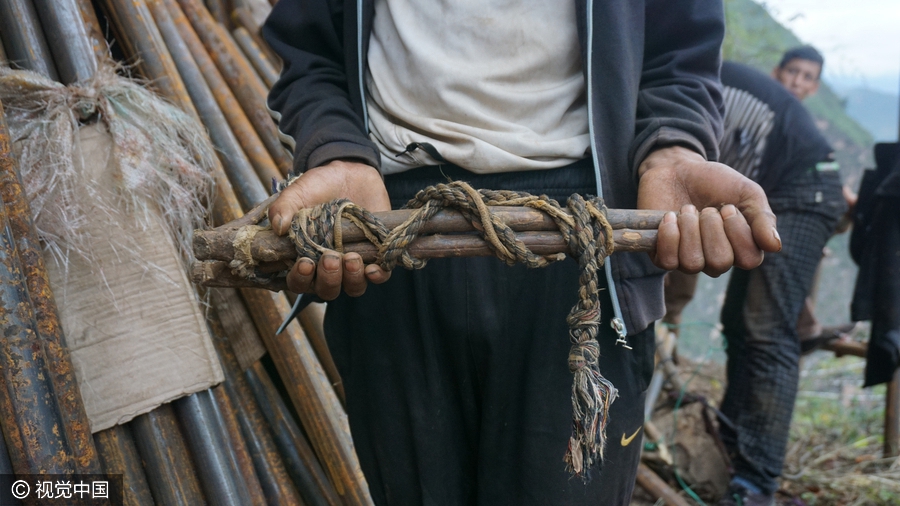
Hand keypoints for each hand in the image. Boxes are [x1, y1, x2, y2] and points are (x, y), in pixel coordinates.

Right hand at [268, 160, 391, 297]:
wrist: (349, 173)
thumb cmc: (318, 187)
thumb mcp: (297, 193)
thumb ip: (284, 208)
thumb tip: (278, 227)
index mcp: (305, 257)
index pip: (299, 282)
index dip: (300, 279)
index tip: (304, 263)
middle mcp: (328, 267)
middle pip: (326, 290)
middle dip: (328, 278)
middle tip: (330, 257)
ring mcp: (353, 263)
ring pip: (353, 287)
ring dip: (352, 278)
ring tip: (351, 257)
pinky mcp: (376, 255)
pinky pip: (380, 276)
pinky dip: (378, 276)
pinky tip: (374, 268)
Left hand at [636, 146, 780, 275]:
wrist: (678, 168)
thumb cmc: (716, 182)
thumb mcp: (747, 193)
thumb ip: (762, 218)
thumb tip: (775, 246)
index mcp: (741, 248)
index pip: (750, 260)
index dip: (739, 233)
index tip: (729, 208)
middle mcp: (715, 259)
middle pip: (720, 262)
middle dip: (712, 228)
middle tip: (707, 208)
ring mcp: (688, 259)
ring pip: (692, 263)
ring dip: (690, 229)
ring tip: (687, 209)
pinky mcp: (662, 254)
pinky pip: (667, 261)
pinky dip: (669, 236)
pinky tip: (670, 217)